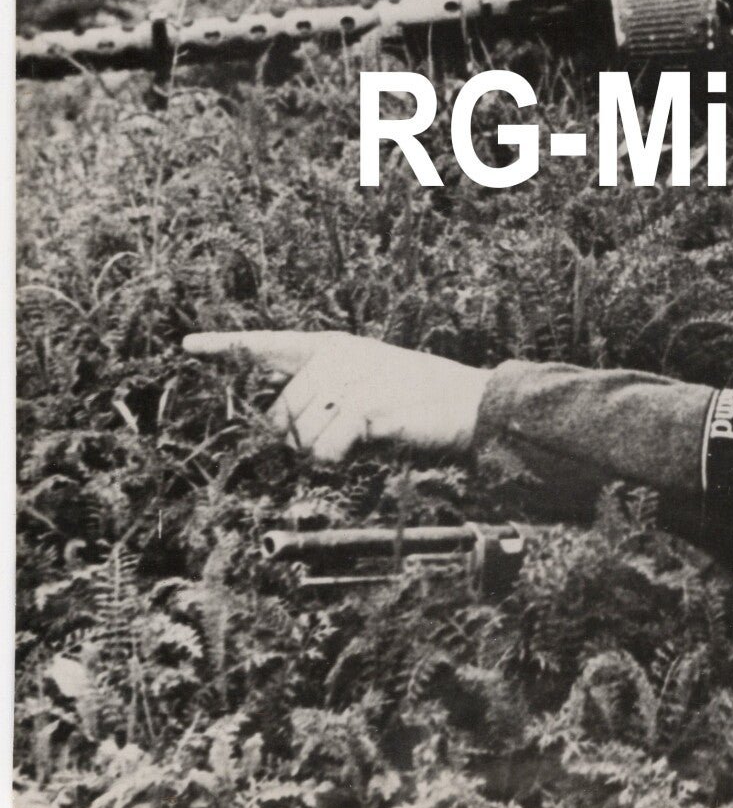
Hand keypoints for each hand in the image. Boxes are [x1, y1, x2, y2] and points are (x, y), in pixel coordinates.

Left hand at [183, 330, 492, 460]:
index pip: (270, 345)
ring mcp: (348, 379)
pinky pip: (323, 452)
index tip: (187, 347)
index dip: (227, 348)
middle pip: (277, 416)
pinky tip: (369, 444)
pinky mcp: (362, 406)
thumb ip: (324, 400)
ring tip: (366, 437)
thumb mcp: (366, 391)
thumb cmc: (418, 406)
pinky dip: (340, 461)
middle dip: (301, 441)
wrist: (470, 405)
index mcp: (333, 348)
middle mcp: (334, 358)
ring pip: (298, 438)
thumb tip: (282, 434)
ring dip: (326, 454)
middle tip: (347, 438)